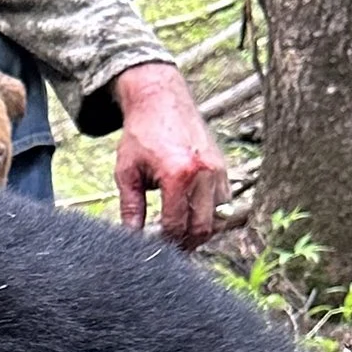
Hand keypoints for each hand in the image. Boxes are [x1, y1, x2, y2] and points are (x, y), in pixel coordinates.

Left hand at [111, 62, 228, 249]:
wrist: (160, 100)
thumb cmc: (140, 134)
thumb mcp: (127, 172)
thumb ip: (130, 208)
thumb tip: (131, 238)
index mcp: (179, 173)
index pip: (175, 225)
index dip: (163, 243)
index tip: (151, 250)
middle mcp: (204, 173)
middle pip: (201, 228)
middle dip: (184, 244)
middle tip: (167, 250)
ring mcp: (218, 170)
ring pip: (217, 219)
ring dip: (199, 232)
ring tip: (178, 236)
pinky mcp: (224, 167)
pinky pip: (223, 203)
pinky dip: (209, 215)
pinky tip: (190, 216)